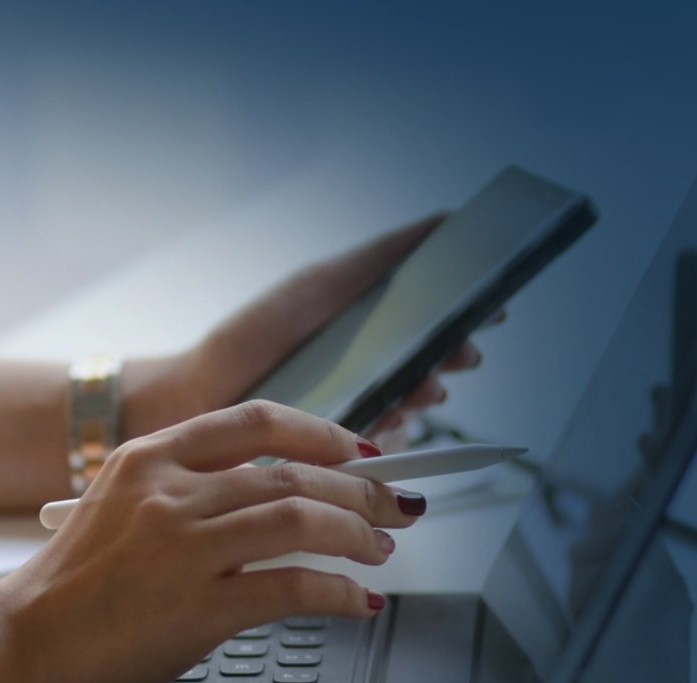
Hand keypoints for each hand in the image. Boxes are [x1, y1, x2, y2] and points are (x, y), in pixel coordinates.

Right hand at [0, 400, 424, 682]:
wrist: (14, 646)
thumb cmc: (74, 586)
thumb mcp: (121, 508)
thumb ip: (190, 490)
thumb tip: (282, 491)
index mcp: (151, 458)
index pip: (258, 422)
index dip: (323, 433)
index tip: (363, 451)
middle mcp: (170, 493)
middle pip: (295, 473)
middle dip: (361, 489)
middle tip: (395, 506)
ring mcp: (184, 548)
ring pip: (303, 519)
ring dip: (358, 533)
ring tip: (380, 550)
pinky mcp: (198, 606)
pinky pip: (294, 586)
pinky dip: (339, 592)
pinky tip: (359, 602)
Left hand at [119, 215, 489, 445]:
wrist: (204, 391)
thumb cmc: (261, 333)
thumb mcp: (326, 283)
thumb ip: (383, 256)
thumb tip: (443, 221)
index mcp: (374, 325)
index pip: (436, 319)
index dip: (468, 315)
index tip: (492, 308)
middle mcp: (374, 367)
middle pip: (437, 361)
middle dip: (454, 356)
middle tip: (461, 353)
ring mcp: (365, 405)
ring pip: (418, 402)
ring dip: (428, 394)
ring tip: (423, 386)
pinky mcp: (350, 447)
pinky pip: (389, 440)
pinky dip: (396, 431)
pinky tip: (391, 421)